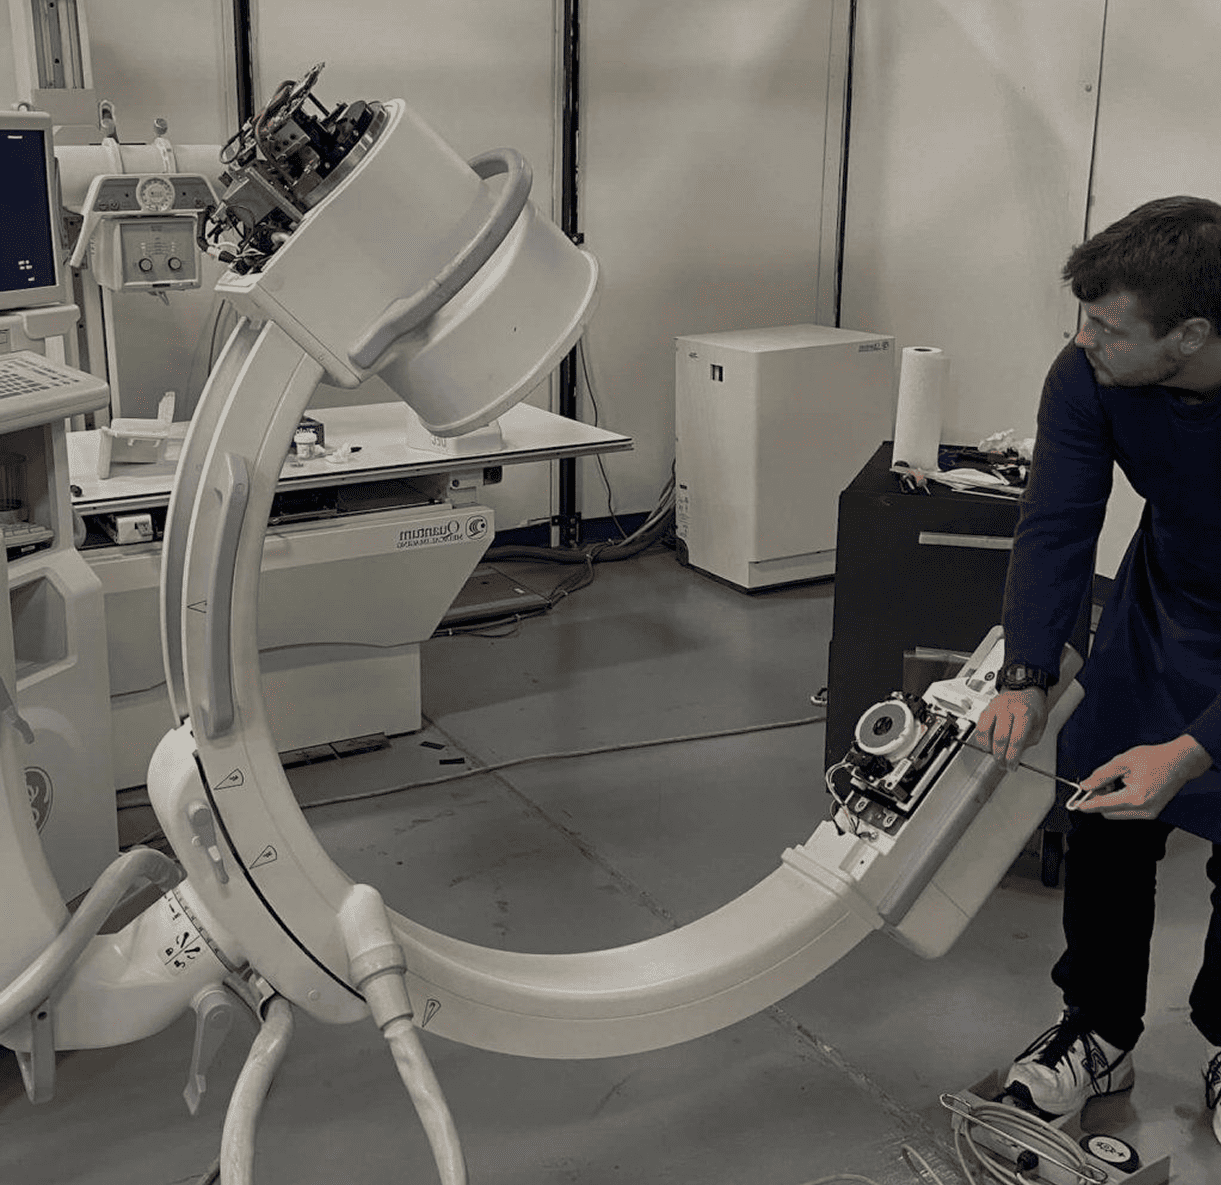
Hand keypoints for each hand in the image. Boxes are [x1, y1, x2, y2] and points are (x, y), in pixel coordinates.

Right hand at [973, 689, 1048, 769]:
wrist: (1025, 691)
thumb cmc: (1033, 709)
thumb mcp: (1038, 727)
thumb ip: (1026, 742)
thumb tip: (1013, 757)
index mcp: (1025, 713)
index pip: (1016, 740)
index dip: (1012, 757)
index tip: (1012, 766)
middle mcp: (1008, 708)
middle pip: (1000, 738)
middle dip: (1000, 756)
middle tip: (1002, 764)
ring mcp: (995, 707)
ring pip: (985, 732)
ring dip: (988, 748)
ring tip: (993, 754)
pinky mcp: (986, 708)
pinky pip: (979, 727)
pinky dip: (981, 739)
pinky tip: (987, 745)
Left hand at [1073, 735, 1213, 819]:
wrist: (1180, 761)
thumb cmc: (1156, 758)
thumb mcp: (1123, 761)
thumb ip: (1101, 775)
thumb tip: (1086, 785)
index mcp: (1136, 797)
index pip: (1103, 806)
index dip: (1087, 805)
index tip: (1075, 804)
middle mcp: (1144, 810)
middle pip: (1109, 813)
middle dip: (1099, 801)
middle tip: (1098, 784)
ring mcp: (1150, 814)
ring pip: (1118, 814)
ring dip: (1110, 802)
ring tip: (1115, 783)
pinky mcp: (1152, 813)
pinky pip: (1129, 812)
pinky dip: (1121, 803)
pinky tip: (1124, 788)